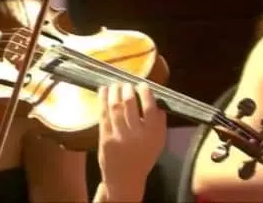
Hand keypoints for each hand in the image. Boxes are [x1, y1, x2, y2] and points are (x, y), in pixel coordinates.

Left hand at [97, 83, 166, 201]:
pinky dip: (103, 100)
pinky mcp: (105, 138)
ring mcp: (120, 136)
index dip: (145, 92)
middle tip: (125, 84)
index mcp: (154, 134)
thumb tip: (155, 97)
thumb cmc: (143, 156)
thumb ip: (159, 121)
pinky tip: (104, 91)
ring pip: (115, 107)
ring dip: (114, 92)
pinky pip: (104, 114)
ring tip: (114, 85)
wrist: (125, 178)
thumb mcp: (158, 141)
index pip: (151, 107)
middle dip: (127, 89)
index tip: (142, 85)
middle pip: (130, 103)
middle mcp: (137, 135)